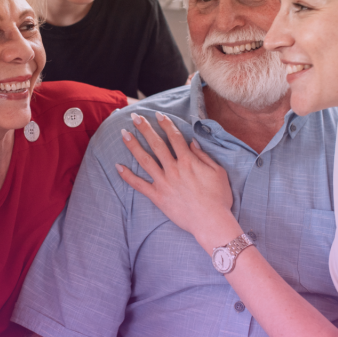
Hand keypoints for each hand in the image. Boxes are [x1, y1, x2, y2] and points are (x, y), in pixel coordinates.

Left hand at [117, 111, 238, 247]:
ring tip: (123, 134)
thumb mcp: (218, 172)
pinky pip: (139, 185)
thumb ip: (203, 155)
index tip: (157, 114)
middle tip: (134, 117)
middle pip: (156, 144)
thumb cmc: (218, 198)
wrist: (211, 222)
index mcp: (188, 160)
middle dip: (144, 128)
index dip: (165, 124)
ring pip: (145, 160)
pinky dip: (128, 176)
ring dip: (133, 146)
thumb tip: (192, 142)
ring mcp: (163, 182)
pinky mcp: (157, 197)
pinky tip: (118, 167)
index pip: (174, 137)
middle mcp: (173, 168)